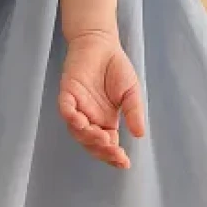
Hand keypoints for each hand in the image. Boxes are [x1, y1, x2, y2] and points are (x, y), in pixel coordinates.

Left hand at [58, 29, 145, 168]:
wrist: (102, 44)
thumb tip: (140, 134)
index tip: (124, 163)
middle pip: (91, 143)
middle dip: (102, 151)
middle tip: (114, 152)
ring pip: (77, 131)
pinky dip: (71, 117)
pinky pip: (66, 109)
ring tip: (102, 138)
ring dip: (88, 137)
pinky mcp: (67, 93)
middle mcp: (90, 119)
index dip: (113, 156)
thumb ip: (133, 112)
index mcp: (105, 122)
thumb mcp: (131, 93)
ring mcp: (77, 107)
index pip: (107, 145)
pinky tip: (80, 121)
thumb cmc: (116, 68)